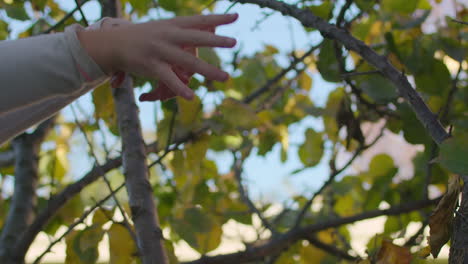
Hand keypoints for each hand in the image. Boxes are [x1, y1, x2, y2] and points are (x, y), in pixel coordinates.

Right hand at [104, 14, 237, 99]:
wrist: (114, 43)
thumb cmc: (146, 36)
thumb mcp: (166, 27)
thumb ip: (187, 28)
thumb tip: (212, 25)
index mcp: (173, 25)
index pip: (199, 20)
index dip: (218, 18)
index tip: (236, 16)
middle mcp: (168, 35)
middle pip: (196, 37)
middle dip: (215, 40)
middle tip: (234, 42)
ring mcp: (160, 50)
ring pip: (188, 61)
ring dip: (209, 70)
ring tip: (226, 77)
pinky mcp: (151, 66)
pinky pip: (168, 79)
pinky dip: (180, 88)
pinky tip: (191, 96)